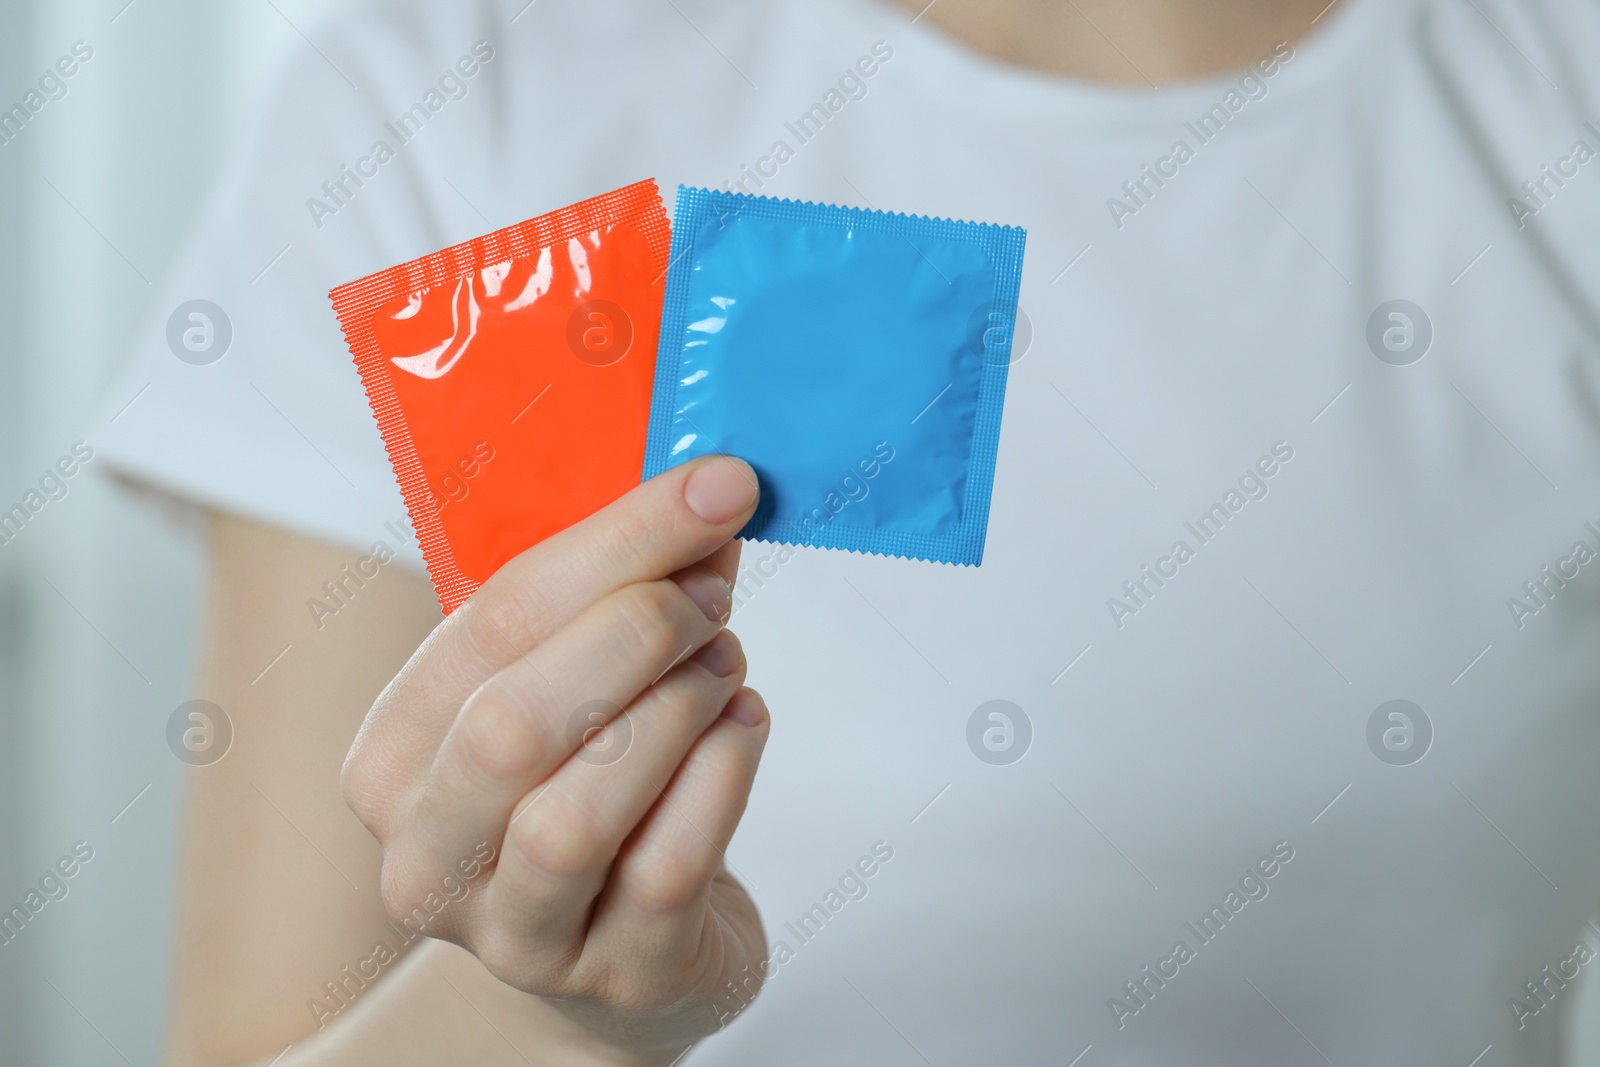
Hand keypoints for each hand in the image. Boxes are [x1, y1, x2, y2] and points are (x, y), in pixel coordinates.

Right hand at [342, 455, 770, 1063]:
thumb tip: (708, 496)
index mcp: (391, 756)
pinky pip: (666, 869)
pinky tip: (744, 724)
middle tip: (711, 596)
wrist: (612, 952)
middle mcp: (427, 856)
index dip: (615, 543)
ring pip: (578, 814)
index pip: (488, 623)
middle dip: (636, 633)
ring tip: (726, 662)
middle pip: (511, 726)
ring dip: (677, 709)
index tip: (713, 489)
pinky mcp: (615, 976)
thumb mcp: (568, 689)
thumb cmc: (582, 789)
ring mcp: (516, 934)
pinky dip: (722, 776)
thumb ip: (615, 597)